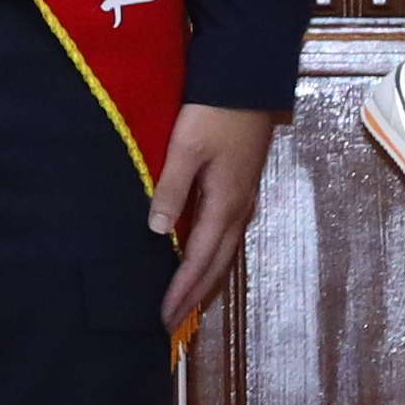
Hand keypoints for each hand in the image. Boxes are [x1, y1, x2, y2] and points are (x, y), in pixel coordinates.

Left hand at [149, 104, 276, 338]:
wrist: (248, 81)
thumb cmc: (214, 112)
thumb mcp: (185, 149)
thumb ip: (171, 189)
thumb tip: (156, 231)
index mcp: (224, 204)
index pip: (199, 260)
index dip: (181, 290)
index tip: (164, 317)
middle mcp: (238, 209)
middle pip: (216, 265)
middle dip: (195, 295)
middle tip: (173, 323)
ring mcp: (244, 199)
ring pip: (224, 252)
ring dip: (206, 279)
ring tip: (187, 301)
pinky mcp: (242, 187)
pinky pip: (227, 236)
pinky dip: (213, 257)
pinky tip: (202, 259)